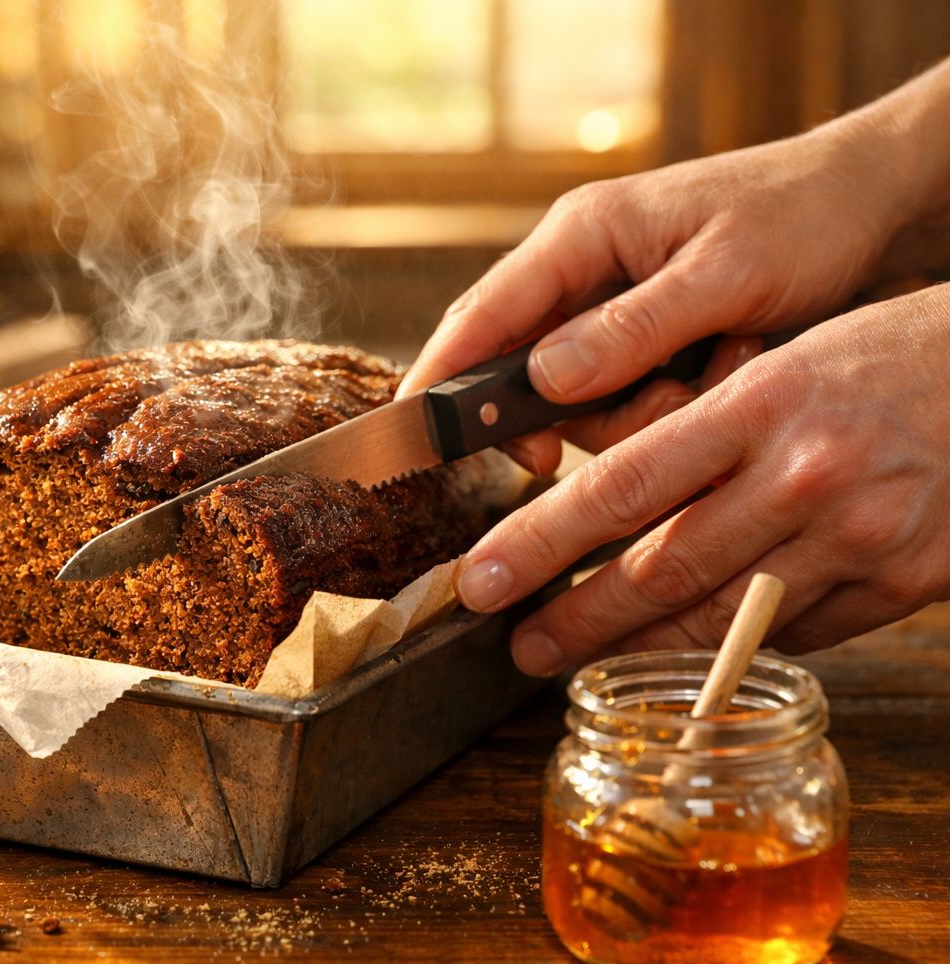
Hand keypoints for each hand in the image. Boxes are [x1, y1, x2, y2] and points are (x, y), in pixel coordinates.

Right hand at [398, 88, 949, 475]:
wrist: (872, 205)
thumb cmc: (801, 218)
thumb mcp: (723, 274)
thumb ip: (631, 329)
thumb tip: (543, 381)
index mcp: (580, 236)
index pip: (482, 314)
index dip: (440, 377)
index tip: (414, 435)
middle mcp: (581, 273)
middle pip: (522, 374)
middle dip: (574, 414)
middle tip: (644, 416)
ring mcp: (609, 311)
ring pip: (576, 401)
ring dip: (642, 410)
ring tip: (720, 366)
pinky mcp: (641, 343)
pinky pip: (621, 400)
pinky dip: (669, 406)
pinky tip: (724, 368)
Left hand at [453, 284, 949, 674]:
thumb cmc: (891, 357)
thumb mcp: (786, 364)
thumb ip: (703, 433)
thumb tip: (609, 501)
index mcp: (760, 404)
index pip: (621, 487)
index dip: (538, 543)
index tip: (480, 579)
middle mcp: (805, 475)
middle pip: (662, 568)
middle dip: (575, 617)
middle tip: (517, 646)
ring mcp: (861, 536)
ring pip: (725, 618)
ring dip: (643, 650)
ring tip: (581, 663)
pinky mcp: (908, 581)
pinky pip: (801, 634)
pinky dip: (740, 645)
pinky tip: (695, 650)